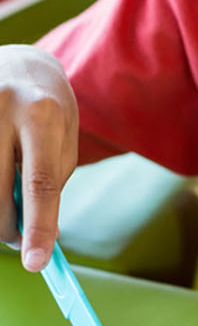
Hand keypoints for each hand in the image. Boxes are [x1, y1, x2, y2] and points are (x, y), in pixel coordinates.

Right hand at [0, 47, 77, 268]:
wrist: (18, 61)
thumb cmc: (47, 106)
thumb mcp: (64, 136)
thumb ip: (52, 181)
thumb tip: (41, 233)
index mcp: (41, 112)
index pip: (39, 182)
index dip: (38, 226)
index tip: (37, 263)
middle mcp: (0, 109)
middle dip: (9, 228)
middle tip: (18, 240)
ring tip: (7, 209)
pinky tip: (0, 179)